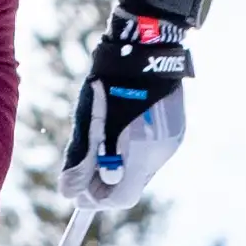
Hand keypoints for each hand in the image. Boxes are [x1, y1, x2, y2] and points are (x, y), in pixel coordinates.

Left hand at [58, 0, 207, 215]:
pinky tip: (125, 126)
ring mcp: (173, 141)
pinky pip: (153, 152)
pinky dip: (135, 149)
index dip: (97, 200)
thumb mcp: (90, 122)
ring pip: (142, 169)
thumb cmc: (110, 82)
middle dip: (107, 181)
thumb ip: (81, 160)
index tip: (80, 193)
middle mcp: (163, 152)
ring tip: (106, 137)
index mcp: (141, 151)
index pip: (120, 198)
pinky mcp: (178, 130)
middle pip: (132, 185)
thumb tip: (68, 195)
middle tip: (87, 165)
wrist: (147, 45)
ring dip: (121, 164)